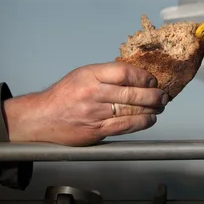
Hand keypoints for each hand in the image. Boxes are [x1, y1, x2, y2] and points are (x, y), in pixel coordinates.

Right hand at [2, 62, 168, 145]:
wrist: (39, 118)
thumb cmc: (63, 96)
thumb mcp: (83, 75)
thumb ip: (107, 74)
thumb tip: (136, 76)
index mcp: (90, 75)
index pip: (125, 72)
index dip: (144, 77)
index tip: (153, 80)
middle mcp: (92, 93)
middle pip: (132, 92)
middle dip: (154, 94)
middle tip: (164, 95)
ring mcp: (94, 113)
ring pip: (131, 110)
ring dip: (151, 109)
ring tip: (160, 107)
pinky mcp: (95, 131)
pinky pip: (125, 126)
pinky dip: (141, 122)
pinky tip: (149, 119)